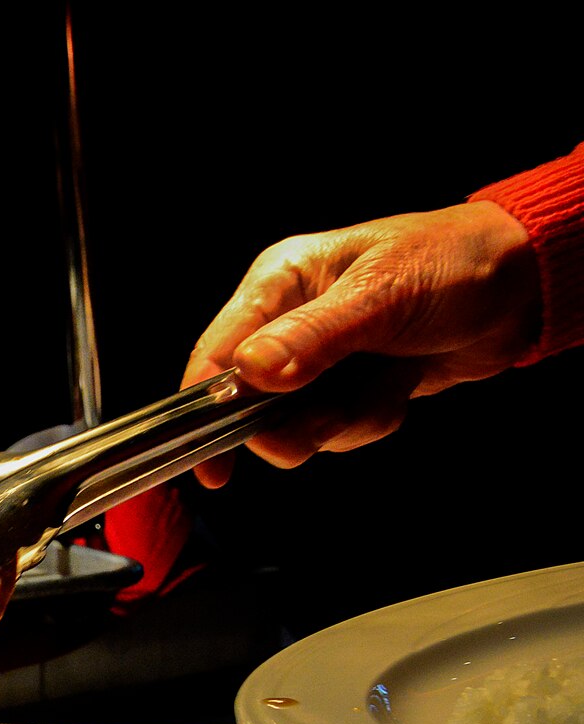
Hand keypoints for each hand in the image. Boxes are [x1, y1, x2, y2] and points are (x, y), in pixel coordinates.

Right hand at [183, 201, 537, 485]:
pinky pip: (337, 429)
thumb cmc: (452, 264)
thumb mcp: (381, 295)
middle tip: (326, 420)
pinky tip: (399, 387)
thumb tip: (249, 373)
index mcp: (280, 283)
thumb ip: (312, 337)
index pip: (217, 353)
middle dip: (291, 423)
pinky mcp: (350, 386)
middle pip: (250, 402)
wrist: (521, 287)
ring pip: (296, 424)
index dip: (202, 407)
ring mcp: (320, 360)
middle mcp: (290, 323)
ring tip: (385, 387)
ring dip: (343, 421)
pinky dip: (369, 420)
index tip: (206, 459)